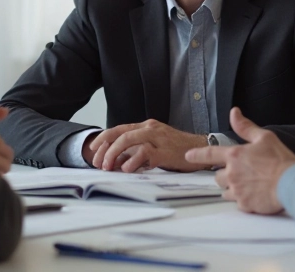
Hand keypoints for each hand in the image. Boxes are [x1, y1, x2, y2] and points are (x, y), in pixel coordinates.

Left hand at [88, 119, 210, 171]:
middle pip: (120, 134)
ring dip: (114, 153)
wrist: (202, 148)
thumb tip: (117, 161)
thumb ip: (137, 150)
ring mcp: (158, 138)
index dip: (103, 138)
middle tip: (99, 163)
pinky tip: (126, 169)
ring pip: (128, 139)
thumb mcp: (154, 146)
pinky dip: (132, 161)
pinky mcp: (165, 150)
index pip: (119, 129)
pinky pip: (144, 152)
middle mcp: (150, 129)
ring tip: (108, 167)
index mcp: (146, 126)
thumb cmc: (177, 150)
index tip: (93, 150)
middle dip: (105, 148)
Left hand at [185, 107, 294, 213]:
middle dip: (226, 175)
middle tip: (243, 174)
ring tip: (250, 185)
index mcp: (234, 156)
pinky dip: (244, 200)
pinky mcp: (244, 205)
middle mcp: (232, 174)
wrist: (292, 183)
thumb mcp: (264, 137)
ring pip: (225, 191)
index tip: (188, 156)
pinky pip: (237, 203)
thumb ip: (245, 127)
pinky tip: (256, 195)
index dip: (197, 155)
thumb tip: (234, 112)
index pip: (209, 154)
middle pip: (218, 177)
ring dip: (233, 188)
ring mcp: (236, 191)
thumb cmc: (280, 160)